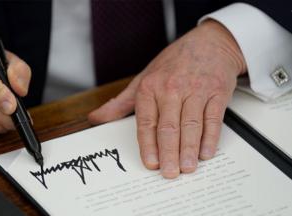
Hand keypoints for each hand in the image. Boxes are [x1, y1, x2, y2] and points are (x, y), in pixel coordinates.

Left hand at [88, 20, 246, 177]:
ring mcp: (196, 90)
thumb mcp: (143, 79)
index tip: (150, 163)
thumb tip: (95, 118)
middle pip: (168, 126)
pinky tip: (205, 153)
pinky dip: (210, 137)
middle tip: (169, 173)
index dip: (148, 144)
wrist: (208, 43)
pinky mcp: (217, 92)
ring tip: (186, 168)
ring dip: (189, 149)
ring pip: (191, 125)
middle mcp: (172, 88)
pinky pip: (213, 118)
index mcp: (150, 87)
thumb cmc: (173, 63)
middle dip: (169, 153)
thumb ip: (120, 103)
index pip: (146, 121)